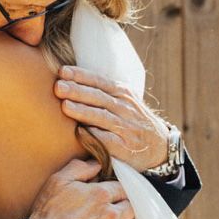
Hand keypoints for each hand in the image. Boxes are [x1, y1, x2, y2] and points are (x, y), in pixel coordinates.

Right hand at [29, 158, 136, 218]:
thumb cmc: (47, 214)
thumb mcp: (57, 182)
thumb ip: (79, 168)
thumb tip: (97, 163)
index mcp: (101, 194)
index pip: (123, 189)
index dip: (115, 192)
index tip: (108, 198)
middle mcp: (110, 214)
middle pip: (130, 208)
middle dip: (121, 208)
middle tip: (108, 213)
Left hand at [53, 65, 168, 170]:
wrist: (160, 146)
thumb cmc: (132, 121)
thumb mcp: (123, 101)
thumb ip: (102, 93)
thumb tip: (69, 81)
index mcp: (123, 93)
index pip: (99, 81)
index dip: (81, 76)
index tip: (62, 71)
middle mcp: (125, 108)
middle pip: (98, 97)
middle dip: (77, 91)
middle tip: (58, 86)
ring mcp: (125, 127)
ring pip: (102, 117)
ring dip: (83, 111)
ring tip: (65, 106)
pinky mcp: (124, 147)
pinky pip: (107, 140)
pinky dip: (94, 135)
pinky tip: (79, 132)